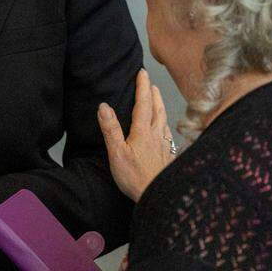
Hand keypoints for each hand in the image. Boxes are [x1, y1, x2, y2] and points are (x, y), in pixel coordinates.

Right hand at [97, 69, 175, 200]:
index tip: (142, 73)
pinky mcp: (168, 157)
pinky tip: (164, 130)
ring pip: (164, 120)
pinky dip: (165, 125)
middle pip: (157, 109)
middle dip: (153, 94)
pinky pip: (168, 135)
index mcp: (143, 132)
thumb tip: (104, 106)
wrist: (159, 197)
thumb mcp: (117, 153)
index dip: (142, 87)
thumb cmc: (135, 178)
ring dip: (161, 106)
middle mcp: (156, 135)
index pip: (143, 104)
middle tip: (151, 82)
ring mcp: (164, 146)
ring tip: (158, 99)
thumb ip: (111, 129)